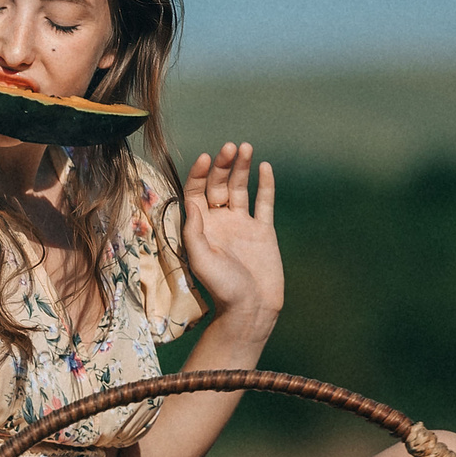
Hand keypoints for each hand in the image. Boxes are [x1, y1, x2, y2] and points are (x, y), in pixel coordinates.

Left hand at [181, 142, 282, 319]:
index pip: (196, 191)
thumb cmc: (222, 288)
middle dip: (223, 165)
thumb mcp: (201, 259)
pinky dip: (265, 185)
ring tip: (246, 148)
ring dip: (242, 168)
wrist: (252, 309)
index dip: (200, 174)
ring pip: (240, 189)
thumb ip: (194, 230)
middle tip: (230, 147)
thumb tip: (190, 201)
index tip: (207, 158)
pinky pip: (264, 202)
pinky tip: (264, 167)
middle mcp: (219, 221)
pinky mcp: (263, 231)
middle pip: (218, 185)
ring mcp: (242, 224)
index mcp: (200, 227)